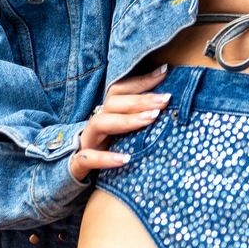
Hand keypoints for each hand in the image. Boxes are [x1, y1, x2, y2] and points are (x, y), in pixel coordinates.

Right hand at [67, 64, 172, 182]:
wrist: (77, 175)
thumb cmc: (108, 151)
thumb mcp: (124, 134)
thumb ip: (140, 120)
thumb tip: (170, 105)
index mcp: (107, 113)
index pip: (120, 90)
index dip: (141, 80)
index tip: (165, 72)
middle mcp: (96, 123)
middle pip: (113, 102)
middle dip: (140, 100)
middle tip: (165, 100)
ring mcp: (86, 142)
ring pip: (100, 122)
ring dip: (127, 120)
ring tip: (152, 119)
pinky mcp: (79, 164)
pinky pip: (88, 158)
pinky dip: (106, 158)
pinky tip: (126, 160)